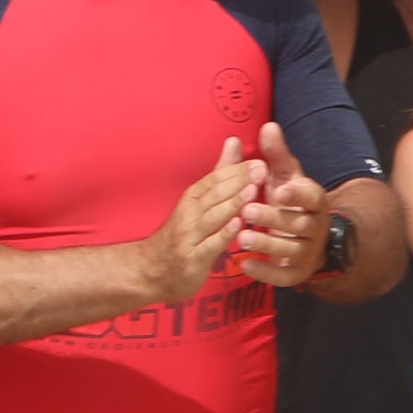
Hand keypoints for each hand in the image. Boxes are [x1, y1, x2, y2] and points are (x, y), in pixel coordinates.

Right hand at [141, 138, 262, 303]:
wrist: (151, 270)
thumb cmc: (184, 233)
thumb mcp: (200, 201)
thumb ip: (220, 173)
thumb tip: (233, 141)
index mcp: (192, 199)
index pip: (214, 180)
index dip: (236, 170)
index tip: (259, 161)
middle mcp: (189, 214)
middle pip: (214, 195)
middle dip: (238, 181)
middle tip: (261, 170)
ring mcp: (190, 237)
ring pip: (212, 217)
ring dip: (232, 204)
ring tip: (252, 191)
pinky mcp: (193, 259)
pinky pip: (209, 245)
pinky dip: (223, 234)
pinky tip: (238, 226)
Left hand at [231, 123, 331, 292]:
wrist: (309, 242)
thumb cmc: (290, 203)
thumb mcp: (286, 178)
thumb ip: (276, 155)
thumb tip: (268, 126)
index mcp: (315, 202)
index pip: (313, 196)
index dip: (298, 193)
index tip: (279, 189)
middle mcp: (316, 227)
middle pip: (299, 224)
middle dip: (274, 218)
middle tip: (247, 210)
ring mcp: (308, 252)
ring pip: (290, 249)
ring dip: (267, 244)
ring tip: (241, 237)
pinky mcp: (297, 273)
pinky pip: (283, 276)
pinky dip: (265, 272)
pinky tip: (244, 264)